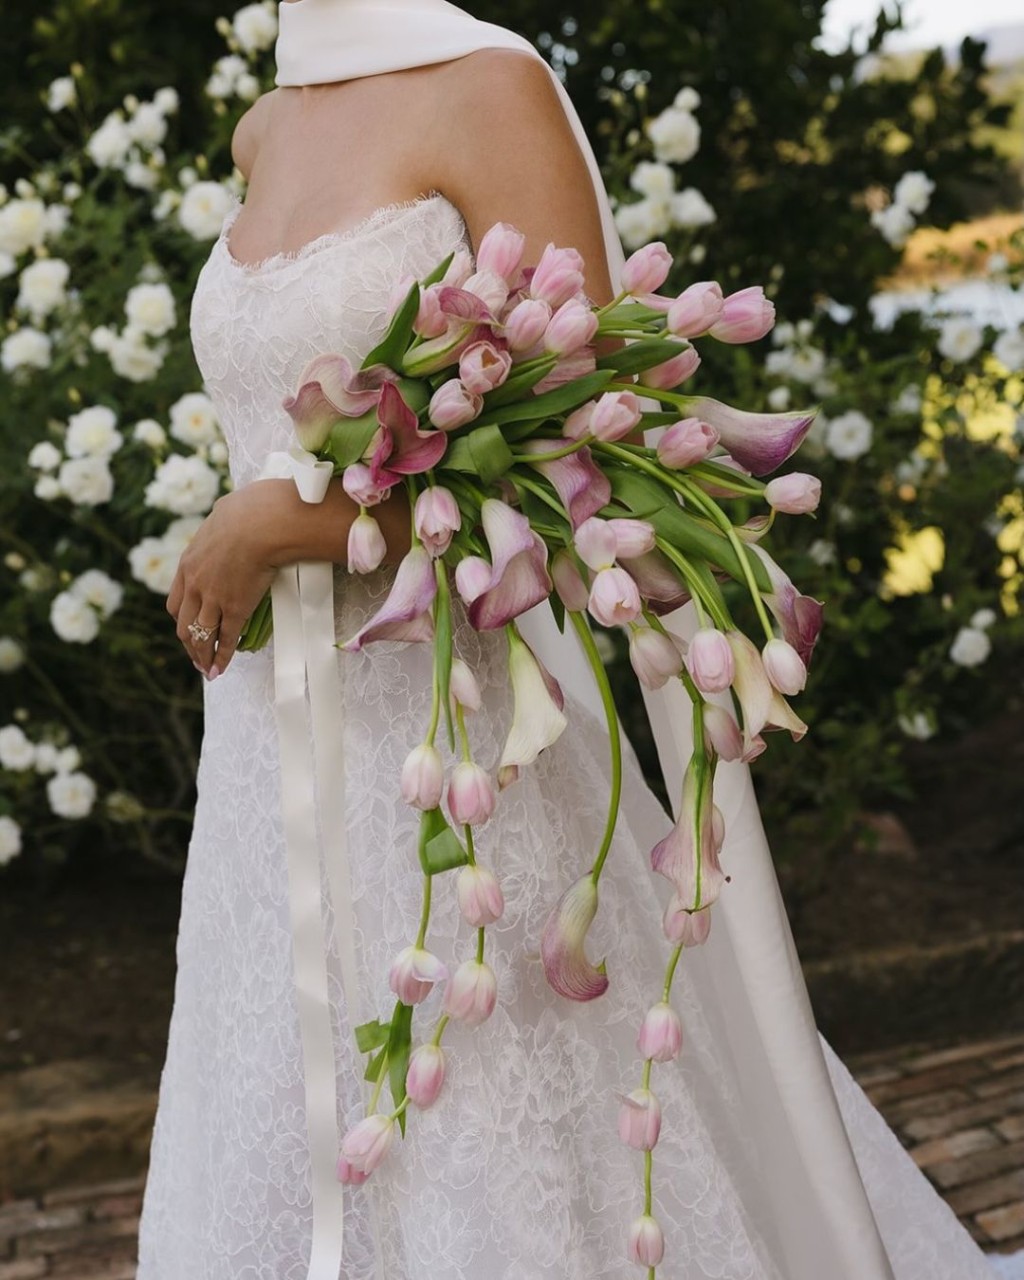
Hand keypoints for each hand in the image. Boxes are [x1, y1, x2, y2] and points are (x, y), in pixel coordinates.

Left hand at [166, 482, 281, 678]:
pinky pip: (225, 639)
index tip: (189, 629)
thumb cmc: (249, 511)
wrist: (261, 523)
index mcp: (189, 563)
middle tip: (197, 656)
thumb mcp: (223, 515)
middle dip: (189, 644)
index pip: (176, 601)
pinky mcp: (235, 608)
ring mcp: (213, 598)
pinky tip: (220, 669)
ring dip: (202, 656)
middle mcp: (195, 584)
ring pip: (200, 635)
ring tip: (207, 669)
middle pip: (183, 623)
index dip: (182, 619)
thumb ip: (221, 525)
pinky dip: (221, 657)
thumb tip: (228, 513)